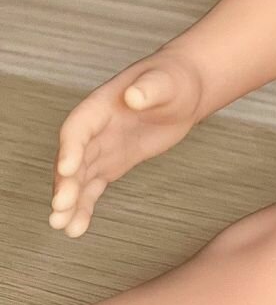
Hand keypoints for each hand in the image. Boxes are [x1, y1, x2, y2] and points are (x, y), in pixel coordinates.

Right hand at [49, 49, 204, 238]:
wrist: (185, 89)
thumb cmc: (173, 77)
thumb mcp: (165, 81)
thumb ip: (149, 88)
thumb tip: (134, 95)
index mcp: (101, 104)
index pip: (78, 126)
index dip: (70, 147)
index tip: (67, 169)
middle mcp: (96, 128)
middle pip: (73, 157)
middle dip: (65, 183)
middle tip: (61, 209)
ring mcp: (103, 147)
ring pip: (79, 177)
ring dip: (69, 201)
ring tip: (64, 227)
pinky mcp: (114, 163)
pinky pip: (93, 186)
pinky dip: (85, 205)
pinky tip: (78, 226)